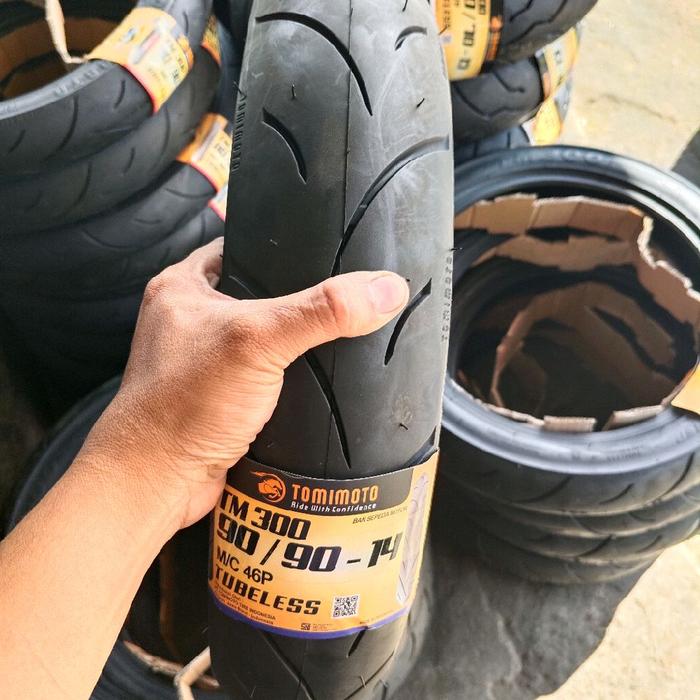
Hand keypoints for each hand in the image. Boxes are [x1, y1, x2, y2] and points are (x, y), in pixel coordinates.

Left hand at [79, 238, 408, 530]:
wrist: (157, 484)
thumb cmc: (186, 403)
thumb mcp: (257, 340)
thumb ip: (322, 311)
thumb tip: (387, 289)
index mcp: (183, 286)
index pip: (245, 248)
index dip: (287, 247)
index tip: (333, 250)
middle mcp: (192, 320)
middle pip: (262, 296)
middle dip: (303, 300)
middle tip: (349, 296)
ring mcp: (207, 363)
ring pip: (267, 340)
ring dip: (300, 344)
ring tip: (348, 333)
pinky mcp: (224, 399)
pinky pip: (268, 376)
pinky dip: (293, 378)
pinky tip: (327, 379)